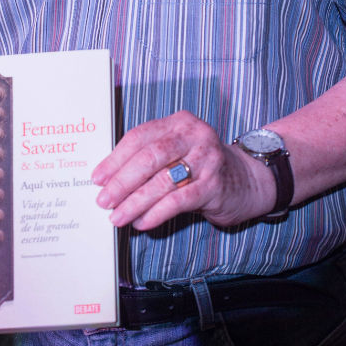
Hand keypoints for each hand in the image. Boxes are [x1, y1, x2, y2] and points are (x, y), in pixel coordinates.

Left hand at [91, 111, 270, 230]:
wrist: (247, 179)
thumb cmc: (201, 166)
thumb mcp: (177, 152)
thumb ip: (149, 158)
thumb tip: (109, 180)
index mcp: (178, 122)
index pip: (139, 136)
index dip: (115, 159)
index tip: (97, 178)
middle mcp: (194, 135)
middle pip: (149, 157)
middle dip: (122, 181)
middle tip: (103, 200)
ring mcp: (207, 158)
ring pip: (162, 181)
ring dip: (135, 202)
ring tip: (117, 217)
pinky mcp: (215, 184)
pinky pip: (179, 200)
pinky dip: (157, 213)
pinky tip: (142, 222)